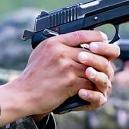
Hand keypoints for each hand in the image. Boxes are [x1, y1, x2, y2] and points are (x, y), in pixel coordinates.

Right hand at [0, 30, 115, 122]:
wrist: (23, 94)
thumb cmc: (32, 76)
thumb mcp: (41, 53)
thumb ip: (57, 46)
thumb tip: (74, 41)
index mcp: (54, 43)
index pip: (81, 34)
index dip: (95, 36)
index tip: (102, 38)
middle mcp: (60, 52)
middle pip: (90, 51)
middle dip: (100, 58)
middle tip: (104, 61)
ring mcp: (66, 67)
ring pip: (92, 67)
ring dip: (97, 73)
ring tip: (99, 76)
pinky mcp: (70, 82)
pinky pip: (89, 81)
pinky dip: (92, 86)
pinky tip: (91, 87)